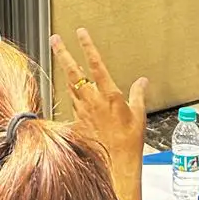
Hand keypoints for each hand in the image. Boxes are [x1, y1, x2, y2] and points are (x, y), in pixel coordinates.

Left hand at [51, 28, 147, 199]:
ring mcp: (82, 111)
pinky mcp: (77, 122)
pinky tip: (71, 90)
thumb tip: (142, 81)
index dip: (88, 46)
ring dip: (65, 71)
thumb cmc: (129, 142)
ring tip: (61, 58)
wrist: (116, 166)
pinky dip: (71, 93)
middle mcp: (92, 101)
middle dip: (63, 53)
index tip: (81, 33)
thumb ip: (138, 94)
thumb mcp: (139, 115)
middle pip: (73, 72)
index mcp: (109, 95)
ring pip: (70, 85)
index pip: (96, 64)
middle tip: (56, 39)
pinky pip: (72, 103)